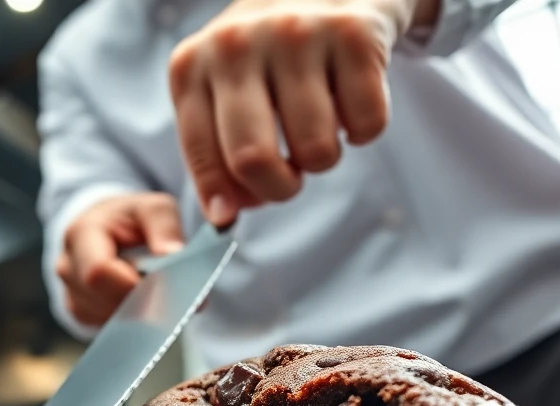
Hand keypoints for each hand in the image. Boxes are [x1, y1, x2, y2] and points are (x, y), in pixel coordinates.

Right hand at [56, 192, 184, 326]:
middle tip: (165, 289)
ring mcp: (70, 294)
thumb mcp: (153, 207)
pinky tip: (137, 298)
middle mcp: (68, 267)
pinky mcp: (79, 313)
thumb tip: (173, 255)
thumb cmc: (130, 218)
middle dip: (140, 299)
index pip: (98, 272)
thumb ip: (165, 227)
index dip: (132, 285)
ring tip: (151, 288)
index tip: (161, 285)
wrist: (107, 229)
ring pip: (108, 319)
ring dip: (137, 310)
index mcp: (81, 234)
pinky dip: (130, 319)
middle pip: (104, 300)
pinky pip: (107, 327)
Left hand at [169, 0, 439, 225]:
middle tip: (289, 179)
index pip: (204, 158)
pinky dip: (363, 130)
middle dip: (278, 189)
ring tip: (319, 126)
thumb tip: (223, 217)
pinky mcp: (354, 34)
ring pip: (316, 150)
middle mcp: (236, 45)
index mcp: (193, 66)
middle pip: (252, 160)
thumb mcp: (225, 94)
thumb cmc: (269, 57)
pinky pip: (366, 127)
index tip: (237, 209)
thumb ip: (217, 155)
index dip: (226, 197)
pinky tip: (350, 99)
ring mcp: (295, 35)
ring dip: (324, 158)